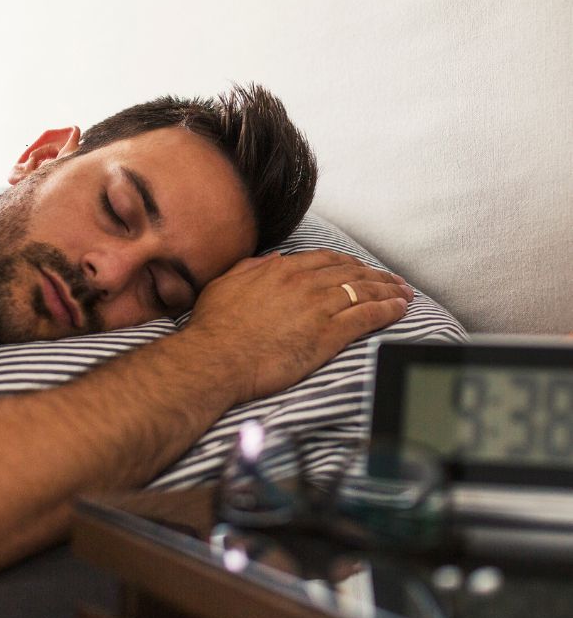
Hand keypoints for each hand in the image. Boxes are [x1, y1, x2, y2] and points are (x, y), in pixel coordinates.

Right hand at [187, 248, 412, 403]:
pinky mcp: (327, 335)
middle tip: (392, 280)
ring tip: (404, 294)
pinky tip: (399, 309)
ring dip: (388, 290)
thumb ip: (250, 268)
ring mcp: (316, 308)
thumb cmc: (214, 327)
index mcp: (279, 271)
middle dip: (375, 275)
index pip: (324, 260)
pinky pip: (366, 316)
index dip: (347, 263)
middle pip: (350, 273)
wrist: (216, 358)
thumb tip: (273, 258)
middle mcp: (302, 284)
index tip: (360, 267)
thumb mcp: (225, 285)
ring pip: (363, 291)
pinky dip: (386, 310)